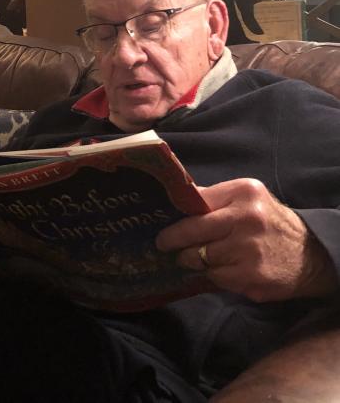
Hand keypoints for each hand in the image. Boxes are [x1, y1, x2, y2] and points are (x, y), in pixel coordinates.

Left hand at [156, 178, 337, 301]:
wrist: (310, 255)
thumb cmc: (267, 222)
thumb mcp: (246, 198)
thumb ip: (213, 198)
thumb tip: (174, 200)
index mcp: (243, 193)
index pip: (195, 203)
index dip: (175, 217)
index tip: (160, 226)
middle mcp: (248, 219)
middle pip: (193, 231)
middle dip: (173, 241)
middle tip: (164, 245)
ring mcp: (250, 250)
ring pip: (201, 258)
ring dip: (193, 261)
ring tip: (193, 259)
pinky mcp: (253, 277)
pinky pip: (217, 278)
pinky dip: (214, 276)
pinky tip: (222, 270)